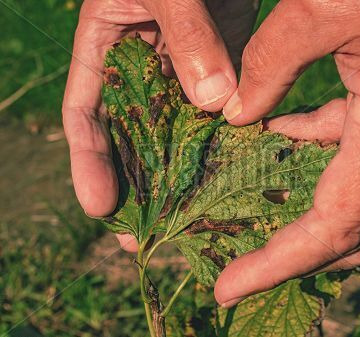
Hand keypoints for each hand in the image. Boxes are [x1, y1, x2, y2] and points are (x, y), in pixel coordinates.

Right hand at [62, 0, 256, 250]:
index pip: (86, 113)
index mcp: (107, 43)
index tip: (99, 206)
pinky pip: (222, 107)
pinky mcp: (224, 61)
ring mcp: (185, 66)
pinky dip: (225, 140)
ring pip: (179, 129)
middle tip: (138, 236)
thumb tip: (214, 104)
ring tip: (185, 222)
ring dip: (182, 174)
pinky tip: (231, 174)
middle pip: (132, 135)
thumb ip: (187, 36)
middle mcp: (144, 63)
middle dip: (135, 185)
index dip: (89, 162)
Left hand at [215, 0, 359, 306]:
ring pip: (356, 202)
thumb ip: (271, 62)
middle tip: (237, 268)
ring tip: (249, 216)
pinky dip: (311, 161)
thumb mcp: (322, 6)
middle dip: (293, 258)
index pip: (335, 223)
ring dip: (303, 216)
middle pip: (353, 232)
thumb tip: (237, 115)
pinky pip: (351, 156)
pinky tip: (277, 138)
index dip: (280, 264)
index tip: (228, 285)